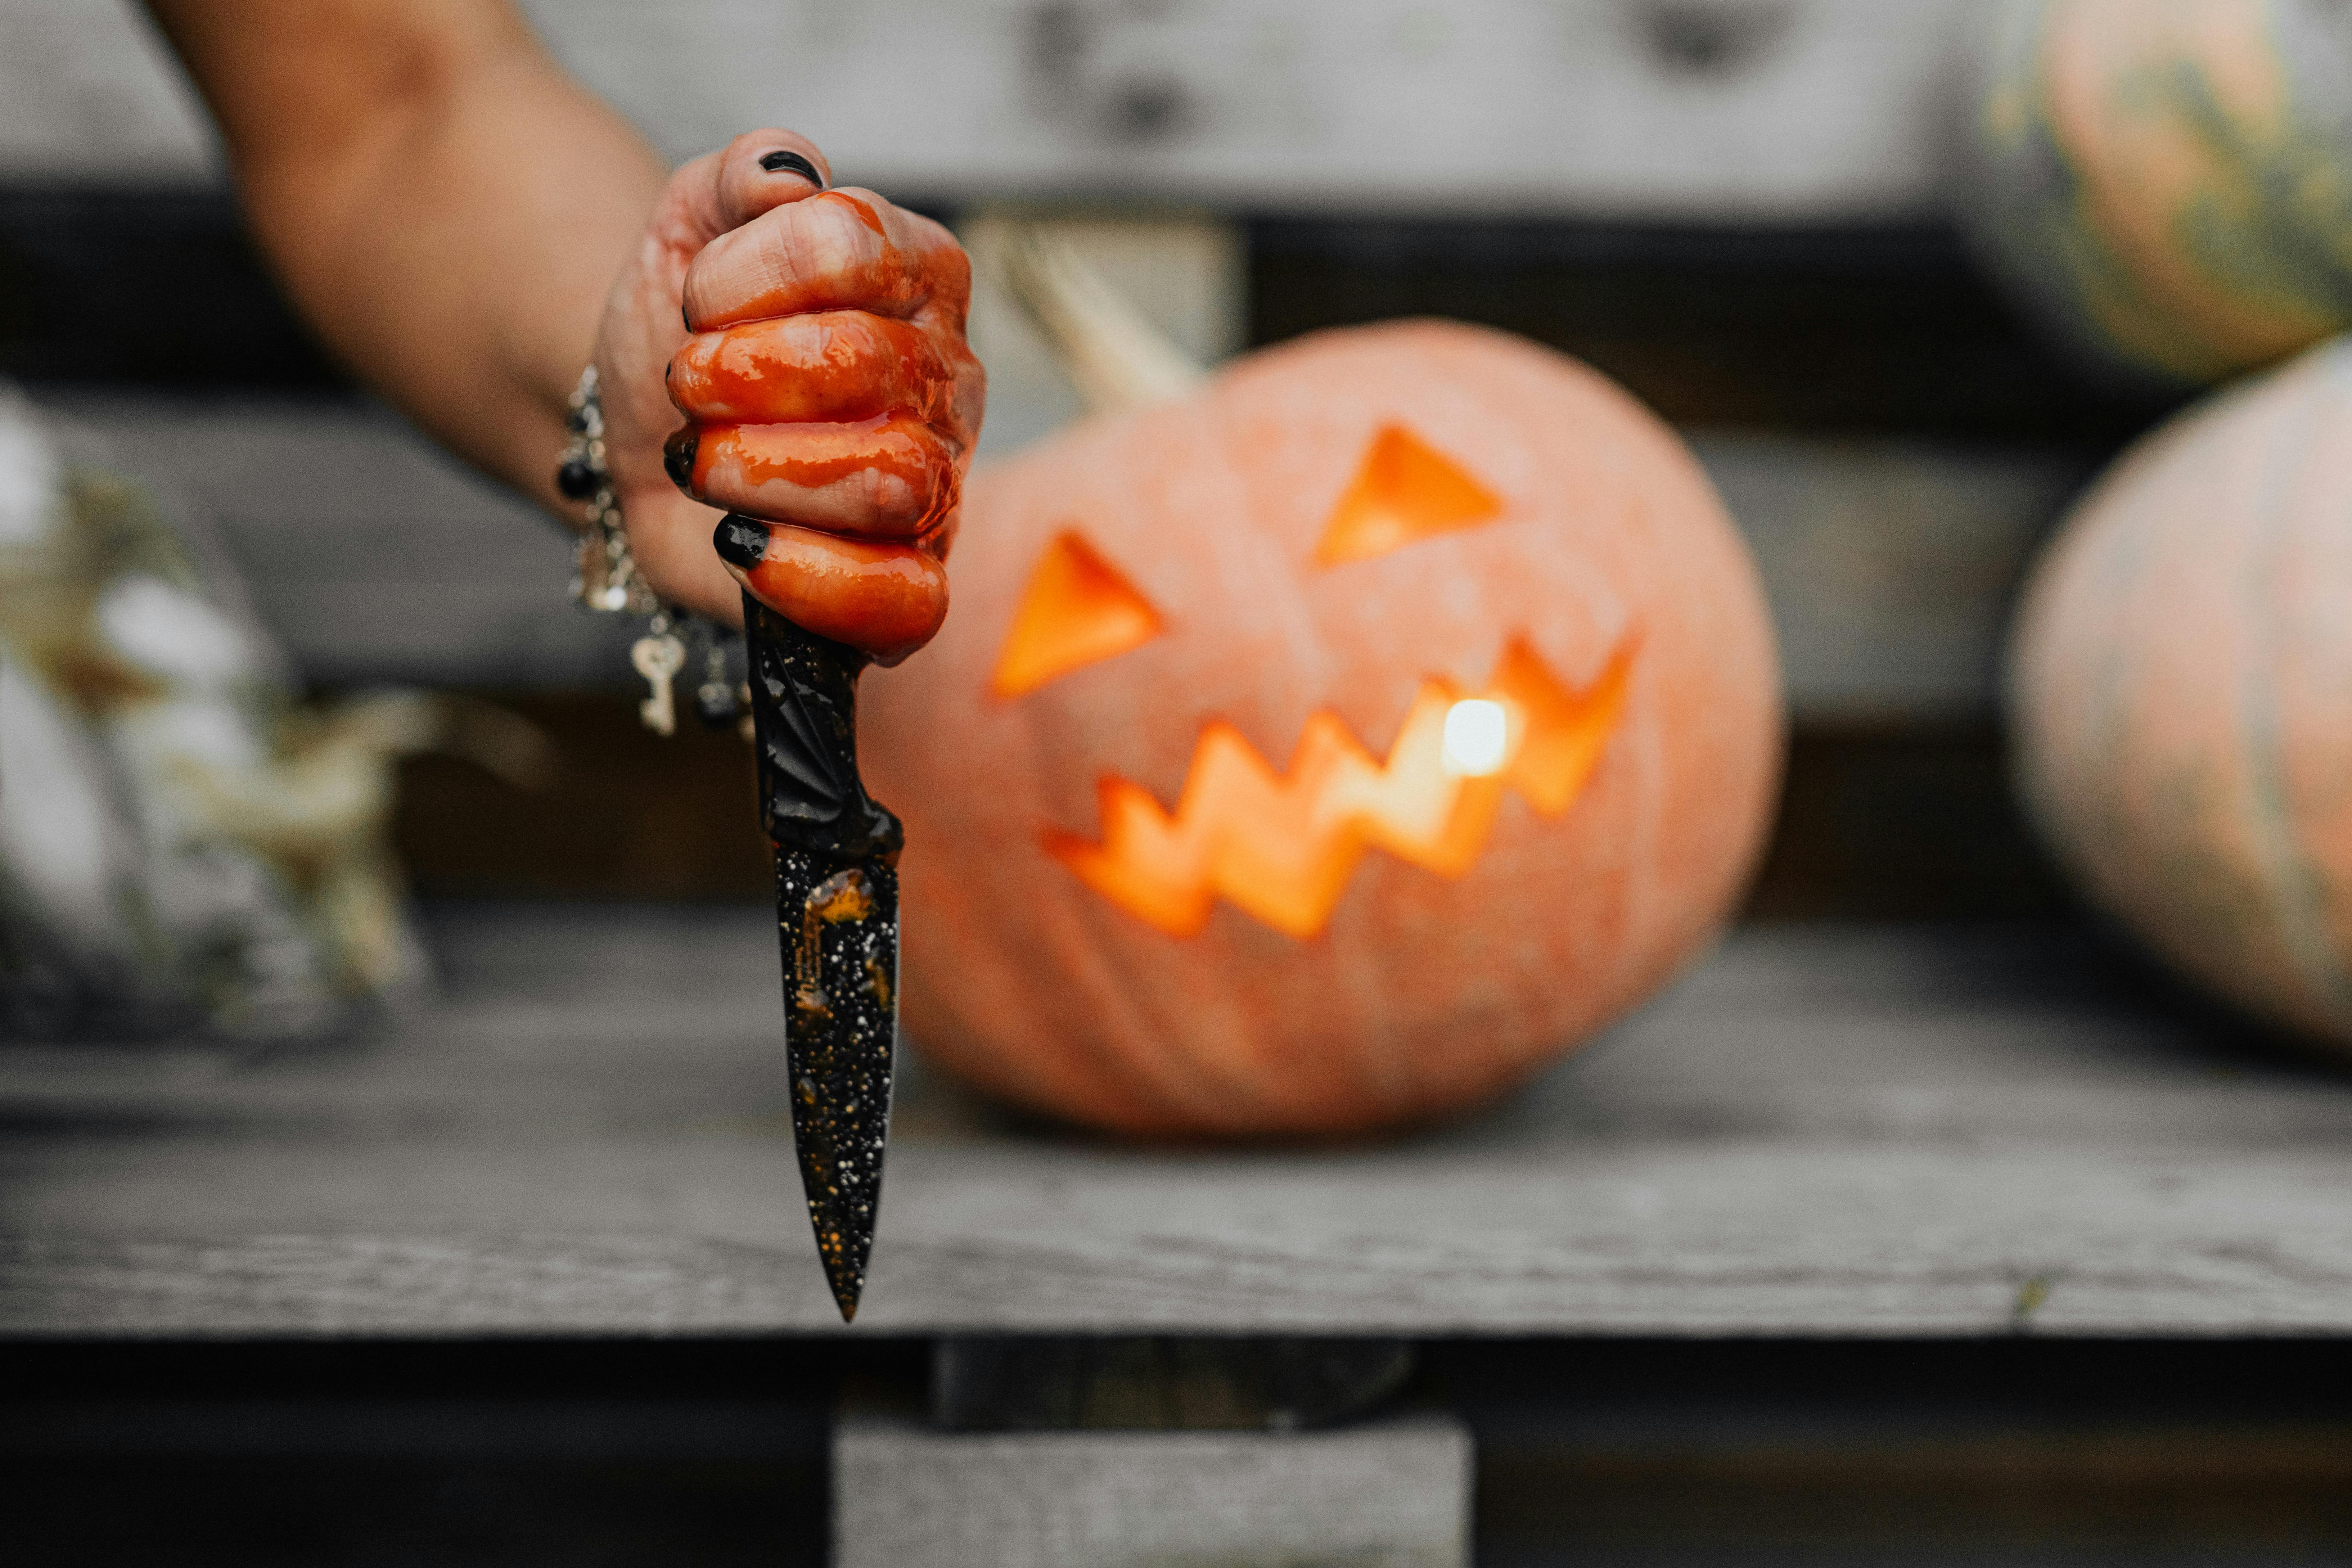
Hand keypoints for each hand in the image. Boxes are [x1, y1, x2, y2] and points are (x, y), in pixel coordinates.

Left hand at [592, 129, 982, 663]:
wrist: (642, 440)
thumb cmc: (685, 333)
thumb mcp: (689, 226)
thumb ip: (738, 174)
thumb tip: (786, 174)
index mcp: (917, 273)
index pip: (853, 245)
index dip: (749, 271)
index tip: (695, 298)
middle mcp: (946, 379)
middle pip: (871, 365)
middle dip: (744, 376)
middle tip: (688, 386)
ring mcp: (937, 487)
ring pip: (892, 479)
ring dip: (760, 469)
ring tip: (702, 462)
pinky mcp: (908, 585)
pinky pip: (905, 598)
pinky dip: (812, 577)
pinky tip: (745, 545)